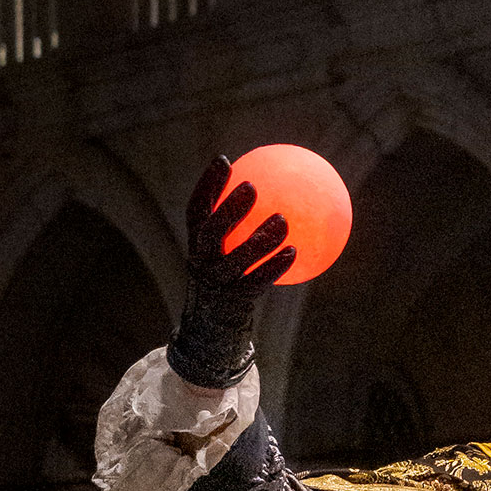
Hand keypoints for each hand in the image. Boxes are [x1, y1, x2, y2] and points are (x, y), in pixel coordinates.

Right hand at [168, 153, 295, 389]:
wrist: (213, 331)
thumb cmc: (224, 282)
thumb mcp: (224, 254)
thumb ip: (236, 228)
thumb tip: (271, 194)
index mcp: (196, 244)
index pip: (197, 209)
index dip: (208, 184)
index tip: (225, 159)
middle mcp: (201, 261)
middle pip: (211, 231)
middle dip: (229, 208)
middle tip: (251, 186)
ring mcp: (217, 282)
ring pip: (236, 259)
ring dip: (259, 238)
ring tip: (282, 219)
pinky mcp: (234, 302)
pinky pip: (257, 281)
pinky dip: (274, 267)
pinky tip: (294, 252)